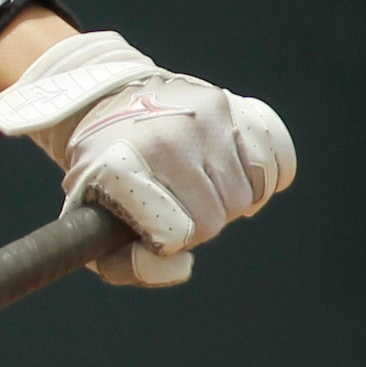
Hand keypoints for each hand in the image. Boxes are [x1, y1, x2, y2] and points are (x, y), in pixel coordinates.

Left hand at [0, 31, 295, 285]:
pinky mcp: (231, 105)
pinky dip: (261, 178)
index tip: (153, 227)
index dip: (169, 242)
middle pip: (217, 217)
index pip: (177, 233)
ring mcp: (205, 117)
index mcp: (122, 167)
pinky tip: (229, 175)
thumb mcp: (90, 222)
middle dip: (199, 225)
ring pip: (249, 195)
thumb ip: (124, 264)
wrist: (107, 103)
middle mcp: (168, 138)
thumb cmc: (101, 172)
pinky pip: (276, 162)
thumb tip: (181, 264)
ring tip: (197, 189)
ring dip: (227, 203)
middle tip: (177, 209)